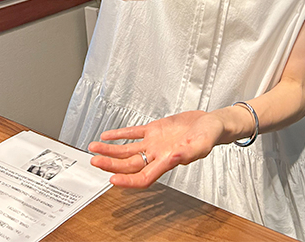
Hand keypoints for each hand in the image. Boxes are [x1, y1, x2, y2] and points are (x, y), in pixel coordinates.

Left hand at [87, 111, 223, 187]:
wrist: (211, 123)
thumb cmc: (209, 136)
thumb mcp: (202, 144)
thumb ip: (188, 151)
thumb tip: (174, 157)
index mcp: (168, 161)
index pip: (144, 177)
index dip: (128, 181)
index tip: (113, 180)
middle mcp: (158, 154)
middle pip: (130, 164)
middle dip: (111, 164)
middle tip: (94, 162)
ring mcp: (154, 142)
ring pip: (127, 149)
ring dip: (110, 150)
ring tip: (94, 148)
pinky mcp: (154, 129)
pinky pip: (133, 133)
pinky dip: (119, 134)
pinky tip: (107, 135)